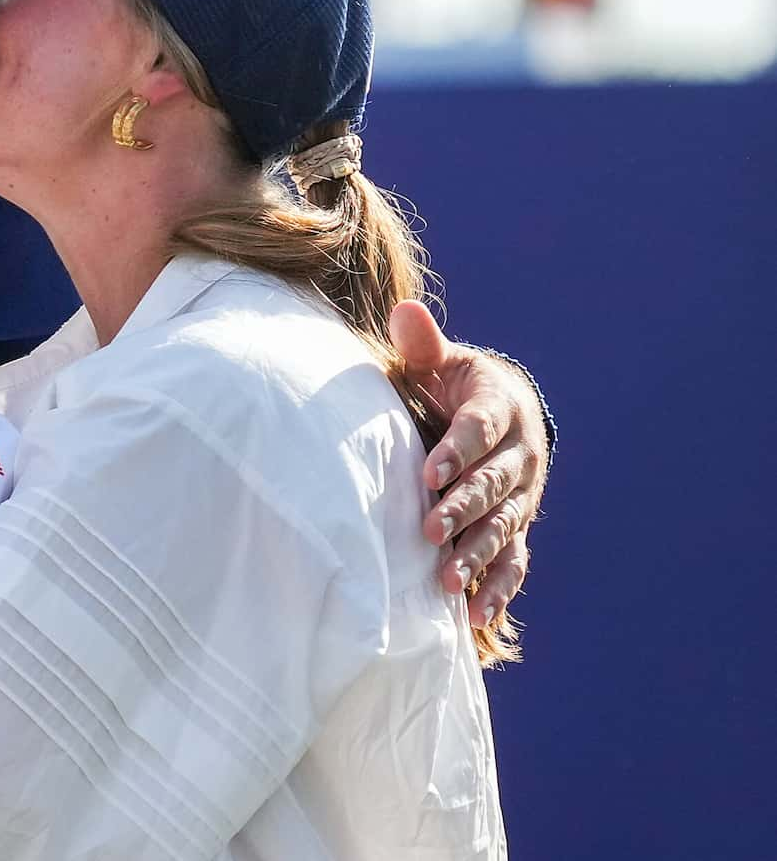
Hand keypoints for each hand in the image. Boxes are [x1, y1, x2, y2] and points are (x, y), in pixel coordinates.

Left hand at [389, 301, 547, 623]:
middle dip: (462, 508)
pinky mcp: (517, 524)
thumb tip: (405, 311)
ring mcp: (522, 494)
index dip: (456, 451)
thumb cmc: (452, 382)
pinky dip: (498, 587)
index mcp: (499, 407)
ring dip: (477, 553)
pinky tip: (476, 614)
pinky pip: (514, 560)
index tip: (427, 473)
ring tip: (448, 579)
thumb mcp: (439, 360)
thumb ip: (421, 343)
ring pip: (504, 526)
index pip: (478, 431)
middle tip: (429, 530)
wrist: (500, 408)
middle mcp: (519, 454)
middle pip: (492, 484)